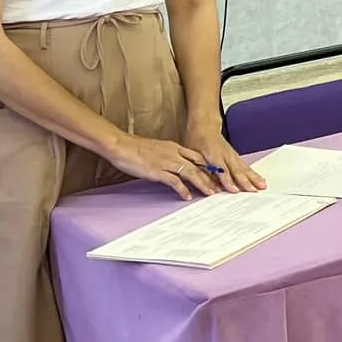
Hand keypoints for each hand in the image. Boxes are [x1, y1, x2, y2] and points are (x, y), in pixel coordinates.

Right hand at [106, 135, 221, 200]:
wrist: (120, 145)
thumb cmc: (135, 148)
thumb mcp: (157, 148)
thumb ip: (168, 155)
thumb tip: (174, 164)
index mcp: (175, 147)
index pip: (198, 157)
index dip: (209, 167)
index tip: (218, 176)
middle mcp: (174, 153)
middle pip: (199, 165)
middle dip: (211, 177)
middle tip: (220, 187)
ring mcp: (167, 162)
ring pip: (191, 173)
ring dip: (203, 184)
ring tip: (211, 194)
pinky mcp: (158, 171)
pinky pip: (174, 181)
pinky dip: (183, 189)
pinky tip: (187, 197)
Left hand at [185, 122, 266, 193]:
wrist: (205, 127)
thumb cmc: (197, 141)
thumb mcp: (193, 154)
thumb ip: (200, 168)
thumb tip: (207, 184)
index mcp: (213, 154)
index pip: (222, 169)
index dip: (228, 180)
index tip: (234, 190)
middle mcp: (226, 154)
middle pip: (237, 169)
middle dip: (245, 181)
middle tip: (253, 190)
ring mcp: (233, 155)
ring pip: (244, 168)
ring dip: (253, 178)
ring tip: (262, 186)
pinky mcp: (236, 157)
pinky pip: (246, 166)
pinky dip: (254, 174)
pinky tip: (260, 180)